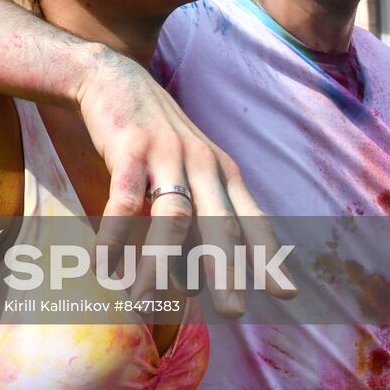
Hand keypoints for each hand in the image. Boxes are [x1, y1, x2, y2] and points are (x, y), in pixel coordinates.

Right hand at [75, 48, 287, 314]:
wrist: (112, 78)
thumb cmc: (151, 132)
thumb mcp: (186, 165)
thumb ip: (196, 212)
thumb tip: (194, 279)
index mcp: (222, 171)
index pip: (251, 219)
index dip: (268, 256)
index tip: (286, 293)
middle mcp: (202, 163)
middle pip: (219, 223)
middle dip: (227, 269)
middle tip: (233, 311)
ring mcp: (166, 154)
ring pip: (173, 215)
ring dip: (163, 260)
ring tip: (151, 299)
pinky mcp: (128, 149)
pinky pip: (123, 199)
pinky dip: (115, 234)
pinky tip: (104, 264)